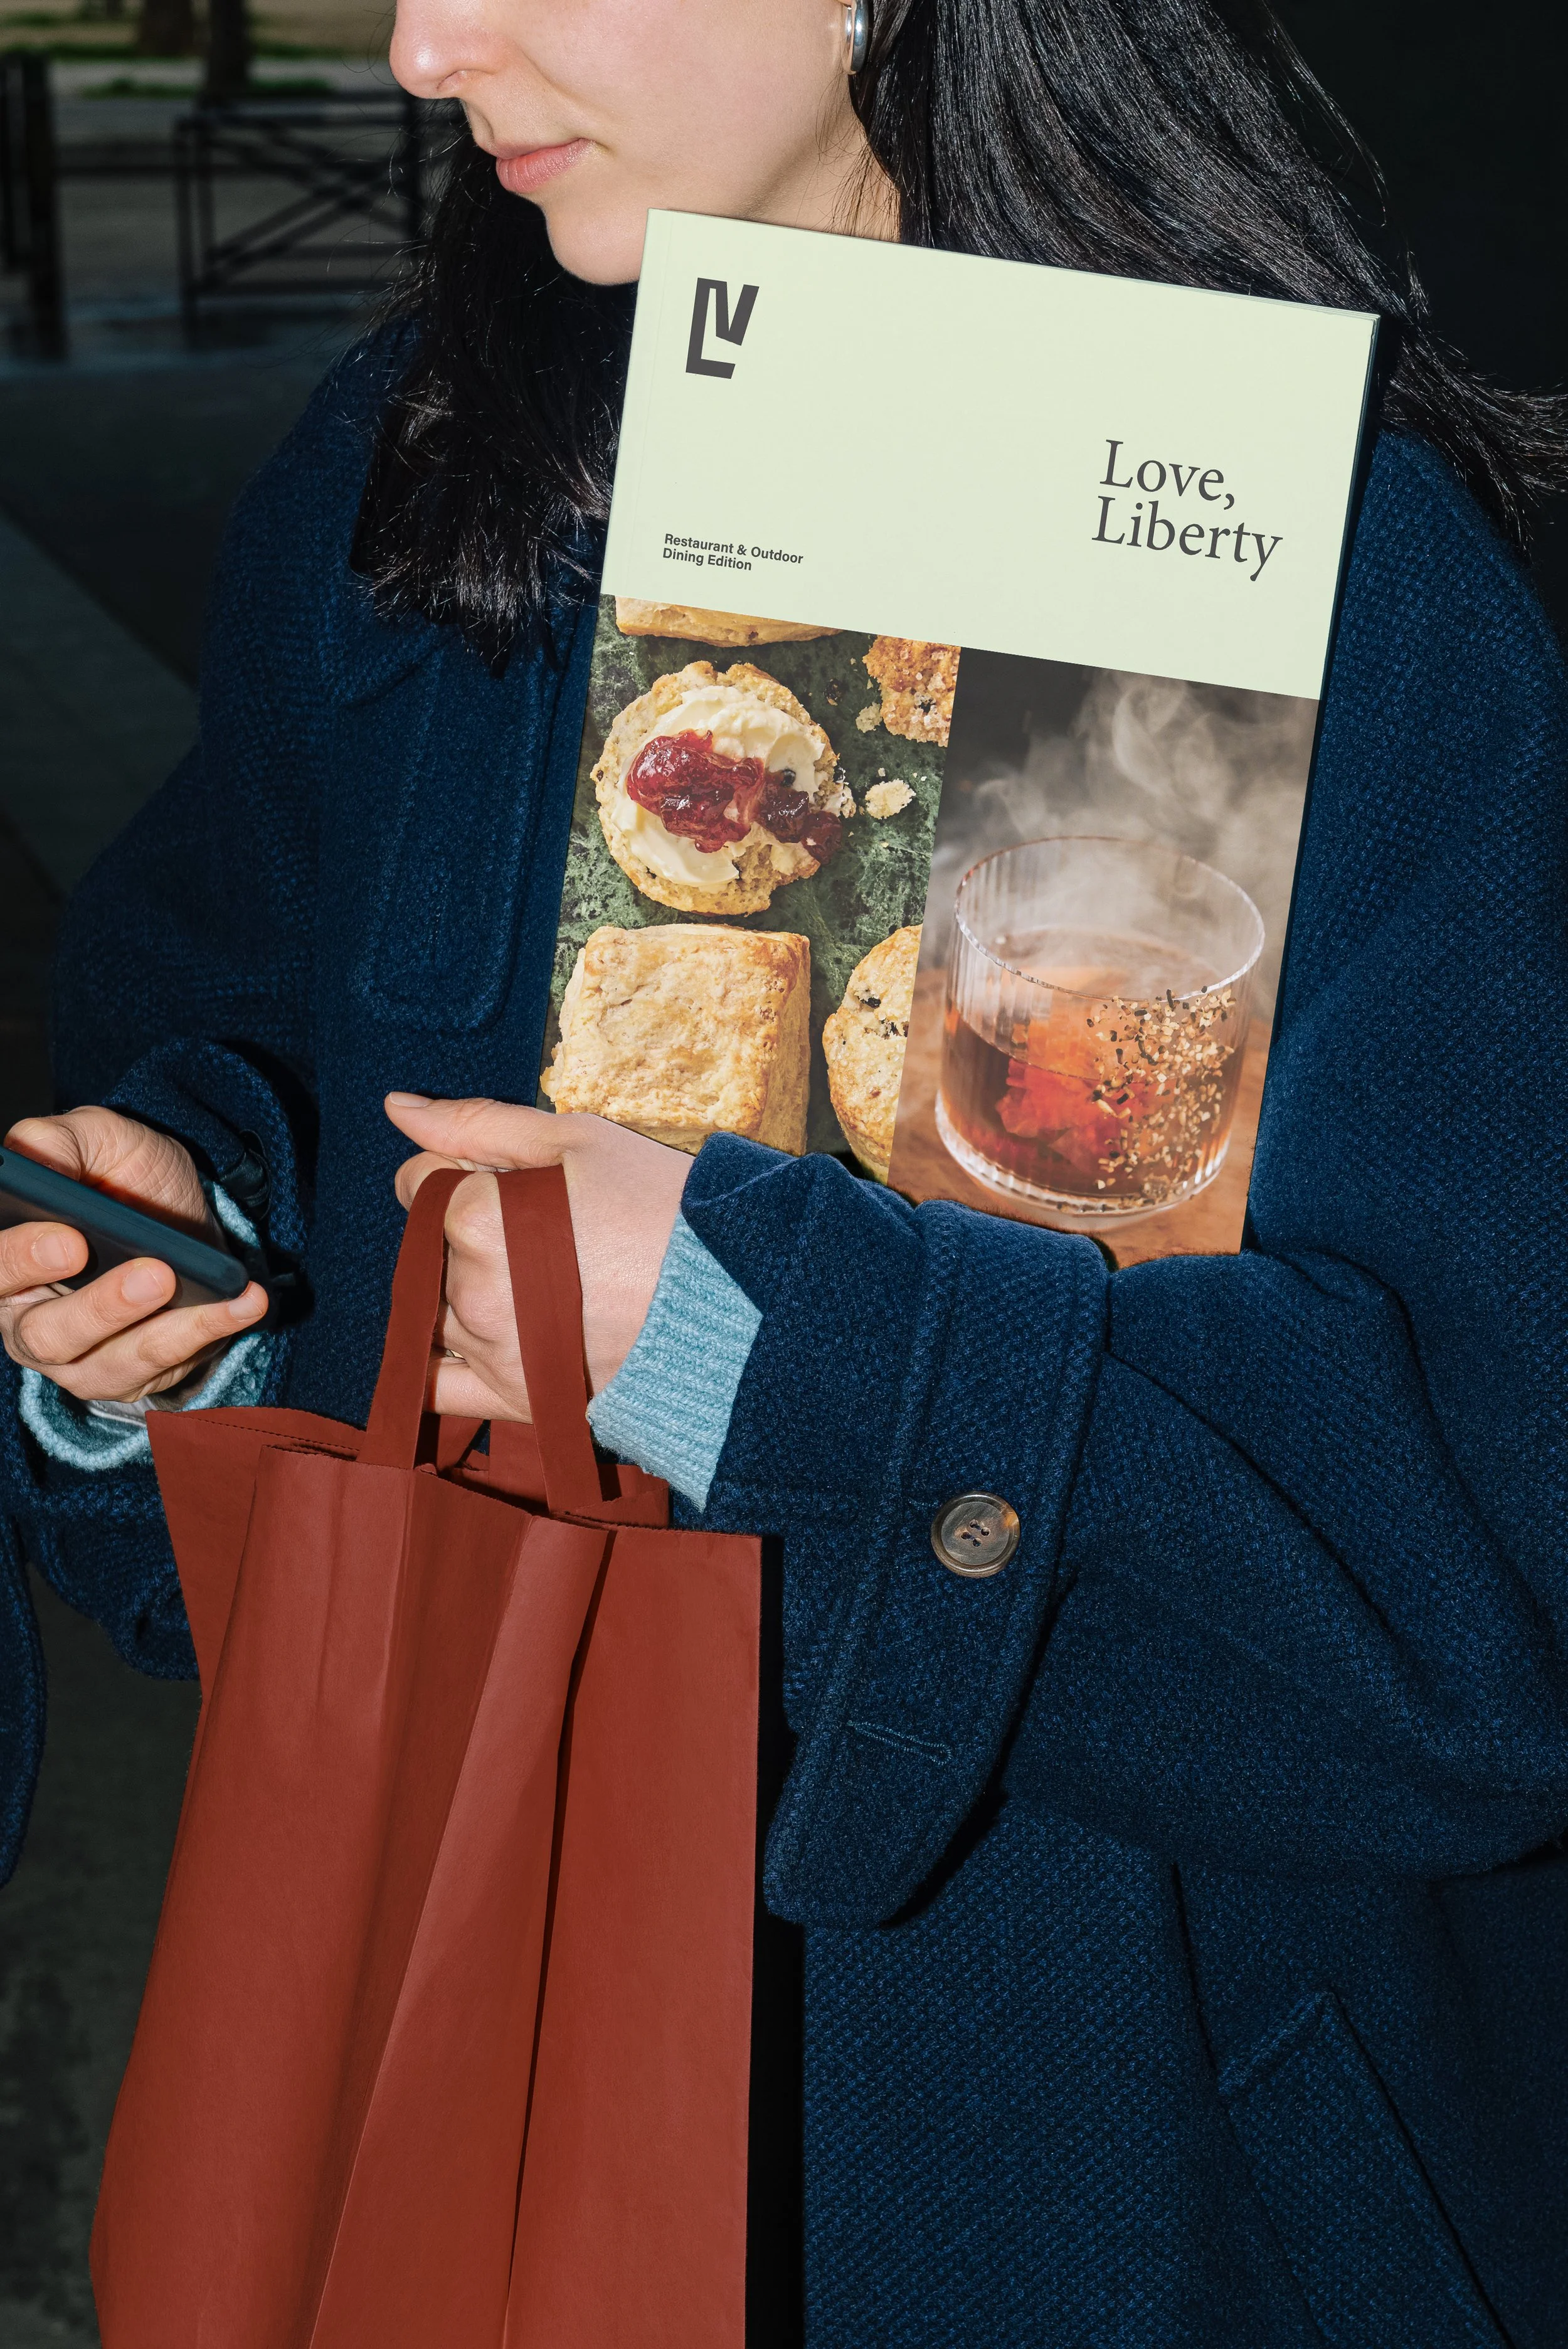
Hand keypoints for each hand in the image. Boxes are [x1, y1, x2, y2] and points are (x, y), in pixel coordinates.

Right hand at [0, 1109, 267, 1404]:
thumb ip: (58, 1142)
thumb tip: (40, 1165)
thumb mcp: (96, 1139)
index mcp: (8, 1265)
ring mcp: (82, 1359)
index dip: (23, 1261)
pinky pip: (169, 1366)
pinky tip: (247, 1300)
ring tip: (193, 1286)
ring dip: (160, 1331)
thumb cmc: (123, 1179)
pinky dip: (212, 1330)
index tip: (71, 1238)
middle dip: (99, 1308)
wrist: (182, 1214)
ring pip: (108, 1365)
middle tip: (151, 1272)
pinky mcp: (136, 1376)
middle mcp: (31, 1321)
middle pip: (45, 1336)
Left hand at [386, 1096, 691, 1422]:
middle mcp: (471, 1289)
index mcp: (476, 1217)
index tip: (515, 1181)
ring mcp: (491, 1349)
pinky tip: (487, 1338)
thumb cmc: (661, 1206)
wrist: (734, 1297)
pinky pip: (440, 1389)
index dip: (463, 1173)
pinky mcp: (515, 1397)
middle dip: (468, 1234)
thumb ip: (477, 1123)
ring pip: (437, 1309)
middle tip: (544, 1231)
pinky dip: (444, 1366)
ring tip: (545, 1280)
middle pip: (430, 1248)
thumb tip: (399, 1109)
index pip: (420, 1185)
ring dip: (468, 1291)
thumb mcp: (576, 1140)